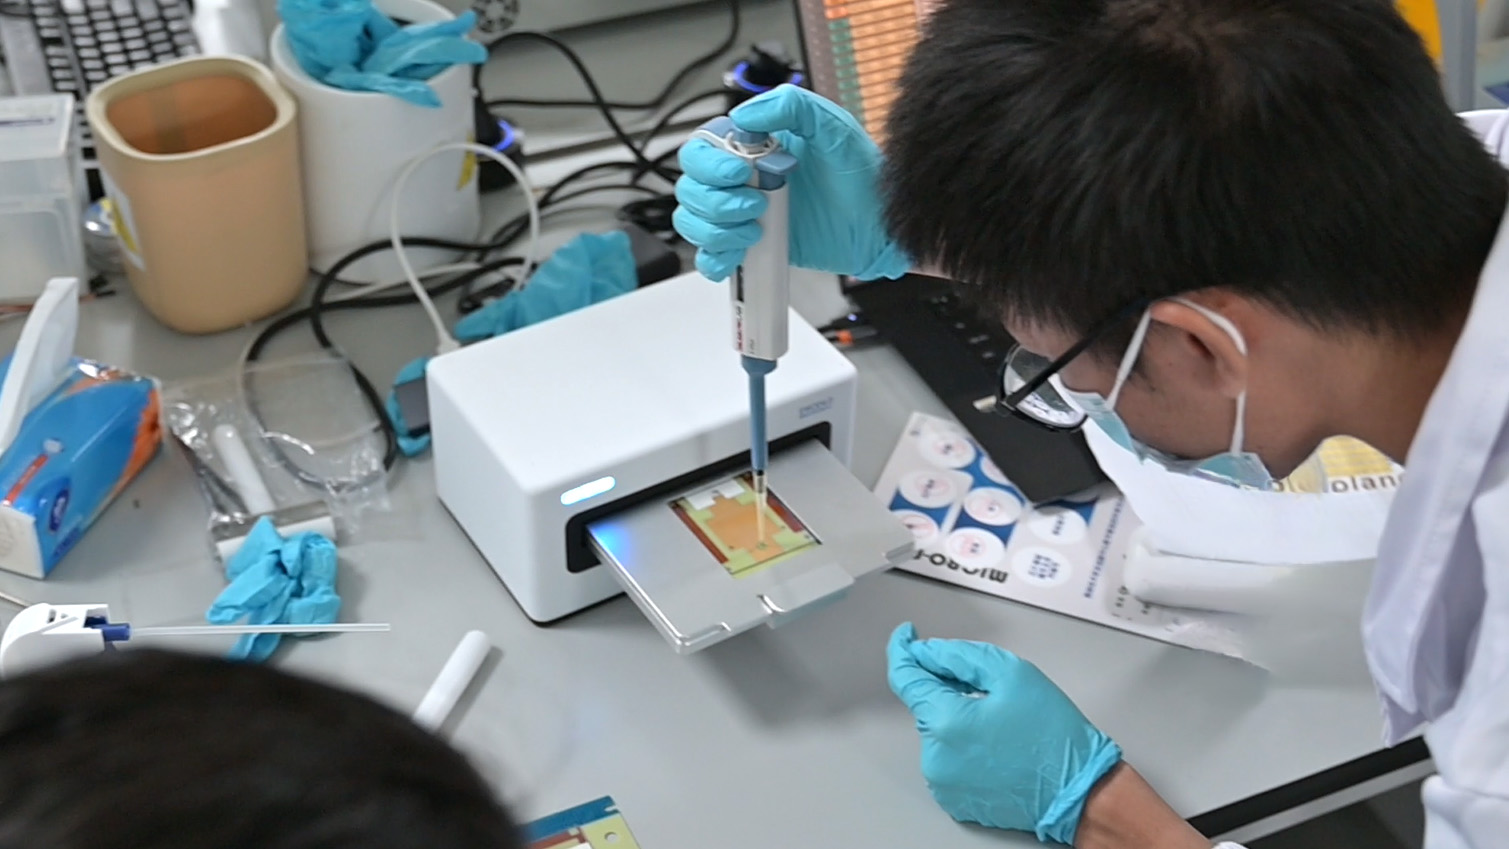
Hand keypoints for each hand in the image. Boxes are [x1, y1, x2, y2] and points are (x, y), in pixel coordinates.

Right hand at [673, 84, 911, 281]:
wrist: (879, 226)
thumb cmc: (859, 175)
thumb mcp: (832, 128)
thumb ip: (791, 108)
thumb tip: (744, 116)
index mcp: (752, 147)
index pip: (700, 148)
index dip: (709, 164)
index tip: (740, 173)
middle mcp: (741, 180)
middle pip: (690, 187)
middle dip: (714, 200)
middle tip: (755, 205)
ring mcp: (742, 215)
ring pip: (692, 221)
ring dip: (714, 229)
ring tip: (754, 230)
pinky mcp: (749, 248)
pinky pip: (709, 257)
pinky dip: (714, 259)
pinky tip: (739, 253)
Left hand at [886, 623, 1122, 843]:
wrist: (1078, 790)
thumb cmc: (1053, 736)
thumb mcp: (1012, 673)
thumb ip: (959, 656)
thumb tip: (927, 652)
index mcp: (946, 722)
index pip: (904, 677)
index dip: (904, 650)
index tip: (908, 636)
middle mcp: (936, 757)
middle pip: (925, 704)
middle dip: (946, 688)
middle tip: (988, 688)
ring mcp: (943, 782)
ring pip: (937, 731)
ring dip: (957, 718)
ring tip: (1000, 724)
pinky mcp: (954, 799)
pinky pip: (947, 758)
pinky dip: (963, 745)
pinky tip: (995, 744)